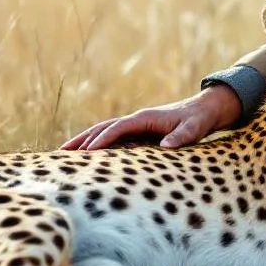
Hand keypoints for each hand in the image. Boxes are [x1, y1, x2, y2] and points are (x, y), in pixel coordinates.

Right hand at [60, 84, 242, 150]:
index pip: (117, 128)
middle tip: (60, 153)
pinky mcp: (137, 131)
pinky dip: (96, 143)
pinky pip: (111, 137)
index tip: (87, 153)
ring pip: (103, 131)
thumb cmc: (198, 120)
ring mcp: (135, 124)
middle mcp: (136, 119)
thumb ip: (181, 137)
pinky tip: (86, 155)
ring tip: (63, 154)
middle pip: (102, 128)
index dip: (102, 140)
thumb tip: (166, 147)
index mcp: (145, 118)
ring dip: (83, 141)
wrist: (204, 109)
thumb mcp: (193, 129)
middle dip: (81, 140)